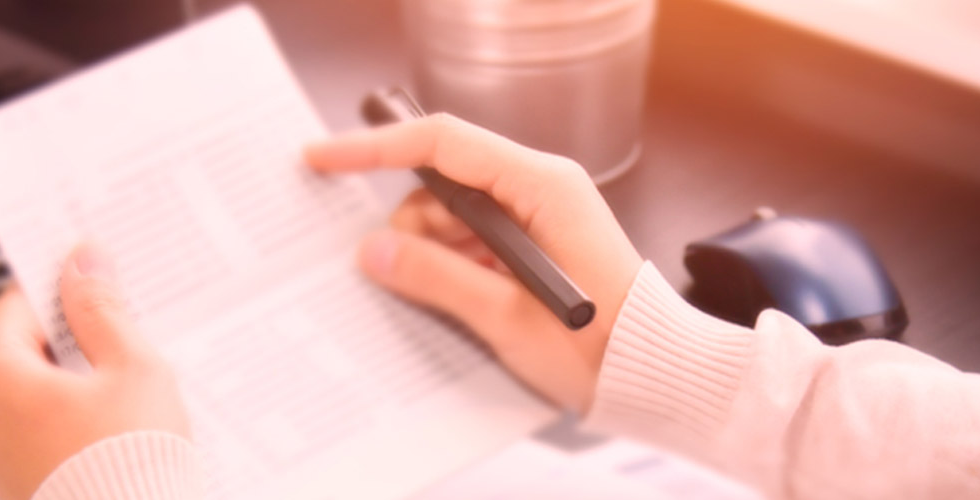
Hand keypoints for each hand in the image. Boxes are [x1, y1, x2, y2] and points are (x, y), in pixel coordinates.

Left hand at [0, 241, 189, 499]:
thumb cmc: (129, 464)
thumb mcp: (130, 369)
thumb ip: (101, 309)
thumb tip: (82, 259)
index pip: (23, 300)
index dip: (71, 288)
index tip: (109, 283)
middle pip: (22, 347)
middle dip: (75, 340)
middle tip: (131, 340)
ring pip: (28, 392)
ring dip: (74, 384)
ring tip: (130, 392)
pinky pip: (30, 432)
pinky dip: (66, 423)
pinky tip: (113, 431)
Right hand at [305, 114, 643, 411]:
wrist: (656, 376)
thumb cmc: (600, 347)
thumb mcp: (506, 316)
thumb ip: (435, 278)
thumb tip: (373, 251)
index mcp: (541, 185)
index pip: (443, 144)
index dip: (376, 148)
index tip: (323, 158)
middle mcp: (540, 187)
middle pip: (442, 182)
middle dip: (410, 225)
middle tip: (393, 272)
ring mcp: (538, 215)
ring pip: (452, 216)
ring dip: (432, 253)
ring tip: (446, 301)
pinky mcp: (535, 243)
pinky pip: (473, 240)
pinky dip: (453, 266)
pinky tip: (456, 301)